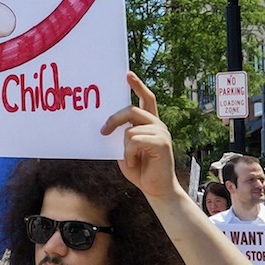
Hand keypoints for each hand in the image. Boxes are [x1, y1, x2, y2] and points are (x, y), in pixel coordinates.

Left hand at [100, 72, 176, 199]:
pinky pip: (134, 140)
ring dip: (123, 147)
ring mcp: (161, 133)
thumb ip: (120, 135)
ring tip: (129, 160)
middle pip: (131, 109)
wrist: (156, 189)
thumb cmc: (139, 170)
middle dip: (113, 119)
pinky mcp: (162, 143)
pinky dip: (128, 154)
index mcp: (149, 124)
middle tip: (103, 131)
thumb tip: (106, 125)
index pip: (146, 99)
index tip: (127, 74)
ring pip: (129, 129)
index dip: (138, 85)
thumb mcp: (124, 150)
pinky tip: (134, 162)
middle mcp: (157, 125)